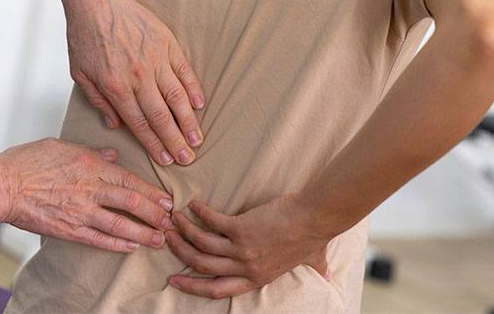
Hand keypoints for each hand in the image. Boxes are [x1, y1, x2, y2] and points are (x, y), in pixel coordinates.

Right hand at [0, 138, 176, 251]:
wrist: (1, 186)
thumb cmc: (28, 161)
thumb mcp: (63, 146)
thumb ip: (92, 151)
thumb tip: (113, 154)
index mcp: (91, 165)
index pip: (130, 180)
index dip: (151, 192)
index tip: (167, 200)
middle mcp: (90, 189)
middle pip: (131, 203)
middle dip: (155, 214)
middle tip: (171, 221)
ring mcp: (80, 211)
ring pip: (120, 224)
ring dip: (143, 233)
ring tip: (159, 239)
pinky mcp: (68, 229)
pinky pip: (98, 239)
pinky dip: (117, 243)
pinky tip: (131, 246)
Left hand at [65, 0, 205, 166]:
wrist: (97, 1)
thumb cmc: (86, 36)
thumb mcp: (80, 73)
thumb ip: (98, 102)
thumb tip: (116, 125)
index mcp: (115, 86)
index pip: (140, 123)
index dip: (154, 144)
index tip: (165, 159)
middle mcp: (138, 76)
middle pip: (161, 116)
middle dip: (176, 141)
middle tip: (187, 159)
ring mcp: (155, 59)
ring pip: (177, 97)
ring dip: (189, 121)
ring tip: (198, 139)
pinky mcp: (167, 44)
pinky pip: (184, 71)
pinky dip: (193, 89)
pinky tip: (199, 105)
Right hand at [164, 195, 330, 298]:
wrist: (315, 218)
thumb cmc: (315, 237)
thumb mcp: (312, 262)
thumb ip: (314, 270)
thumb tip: (327, 274)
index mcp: (257, 278)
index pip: (217, 290)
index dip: (193, 286)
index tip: (175, 281)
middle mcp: (246, 267)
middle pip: (202, 267)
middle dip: (181, 255)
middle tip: (166, 241)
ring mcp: (242, 249)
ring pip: (202, 245)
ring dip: (184, 232)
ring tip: (173, 220)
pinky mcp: (242, 228)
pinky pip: (213, 222)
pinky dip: (200, 213)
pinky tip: (193, 204)